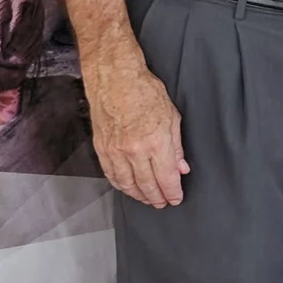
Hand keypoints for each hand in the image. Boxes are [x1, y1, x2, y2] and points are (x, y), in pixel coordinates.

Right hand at [83, 55, 186, 207]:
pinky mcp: (101, 148)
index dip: (172, 192)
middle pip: (146, 185)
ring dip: (138, 195)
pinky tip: (128, 187)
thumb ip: (176, 147)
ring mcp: (115, 151)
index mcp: (155, 143)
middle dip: (157, 198)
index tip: (176, 198)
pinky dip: (120, 185)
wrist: (114, 78)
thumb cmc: (144, 91)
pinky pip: (111, 174)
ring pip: (126, 184)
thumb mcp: (172, 117)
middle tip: (163, 203)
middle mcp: (134, 151)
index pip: (166, 178)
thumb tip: (181, 168)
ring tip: (148, 199)